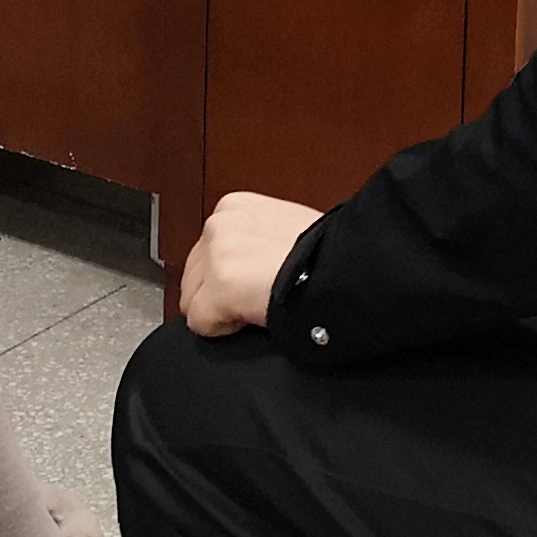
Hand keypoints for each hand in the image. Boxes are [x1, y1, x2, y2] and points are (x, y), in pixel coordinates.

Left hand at [179, 191, 320, 337]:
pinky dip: (222, 329)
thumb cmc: (326, 252)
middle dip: (219, 293)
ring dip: (220, 310)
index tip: (254, 281)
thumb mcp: (285, 228)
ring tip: (259, 304)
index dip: (230, 275)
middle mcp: (219, 225)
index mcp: (235, 207)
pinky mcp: (218, 286)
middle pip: (194, 276)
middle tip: (258, 296)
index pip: (208, 251)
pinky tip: (252, 316)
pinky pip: (199, 322)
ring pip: (193, 299)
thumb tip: (250, 263)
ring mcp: (216, 254)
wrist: (342, 266)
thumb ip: (256, 239)